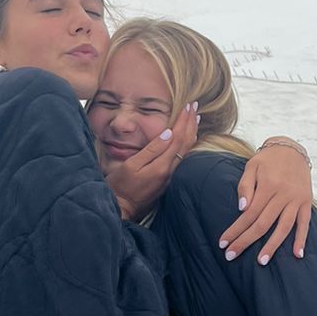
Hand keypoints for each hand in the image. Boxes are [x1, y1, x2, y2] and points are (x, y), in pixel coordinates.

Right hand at [104, 103, 198, 220]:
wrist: (121, 210)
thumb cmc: (120, 186)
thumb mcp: (130, 165)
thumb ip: (151, 150)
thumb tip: (168, 133)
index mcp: (161, 165)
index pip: (178, 137)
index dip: (183, 120)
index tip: (187, 105)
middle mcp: (170, 171)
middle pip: (186, 143)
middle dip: (191, 123)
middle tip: (194, 107)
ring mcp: (170, 177)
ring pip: (187, 151)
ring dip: (192, 132)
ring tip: (196, 119)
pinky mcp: (167, 181)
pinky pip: (182, 158)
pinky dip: (187, 145)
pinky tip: (188, 139)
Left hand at [218, 142, 312, 263]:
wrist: (292, 148)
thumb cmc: (268, 159)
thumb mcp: (252, 166)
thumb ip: (245, 187)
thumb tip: (242, 209)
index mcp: (268, 186)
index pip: (249, 214)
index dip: (235, 230)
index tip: (223, 243)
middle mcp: (283, 194)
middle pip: (263, 224)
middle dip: (246, 241)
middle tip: (231, 256)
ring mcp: (296, 199)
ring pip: (284, 227)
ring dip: (273, 245)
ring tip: (262, 261)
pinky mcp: (307, 202)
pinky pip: (305, 223)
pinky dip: (302, 239)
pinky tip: (297, 254)